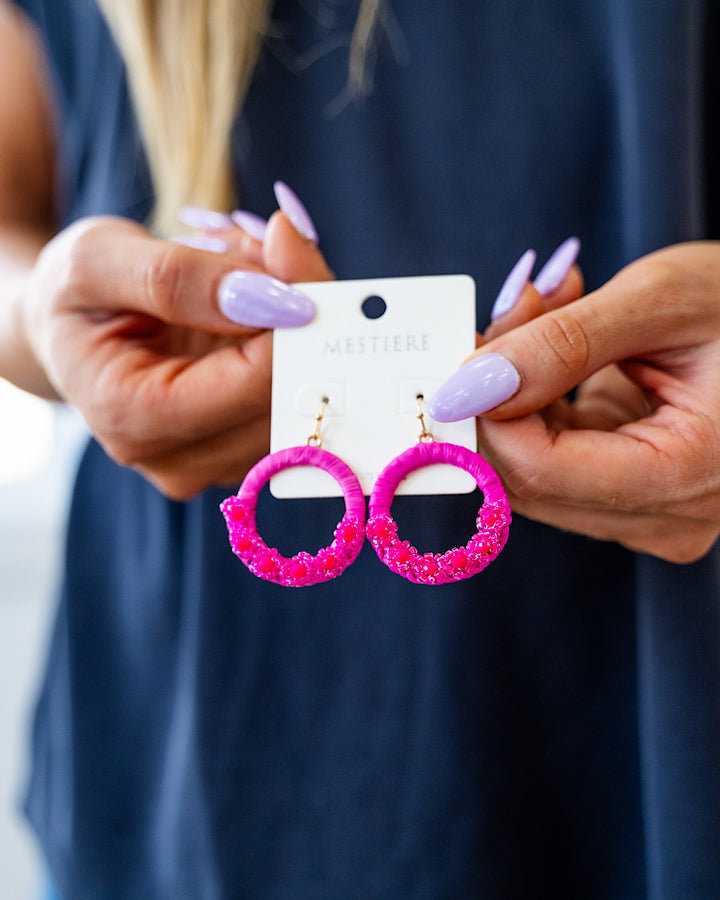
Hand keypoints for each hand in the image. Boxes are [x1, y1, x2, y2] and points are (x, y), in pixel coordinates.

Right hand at [22, 210, 332, 498]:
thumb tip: (272, 299)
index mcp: (132, 418)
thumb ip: (177, 278)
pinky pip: (296, 394)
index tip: (290, 248)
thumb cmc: (73, 295)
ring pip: (303, 394)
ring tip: (246, 267)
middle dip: (297, 310)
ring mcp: (216, 461)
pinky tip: (255, 299)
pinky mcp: (240, 447)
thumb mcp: (96, 261)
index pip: (251, 382)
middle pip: (288, 394)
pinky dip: (293, 337)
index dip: (289, 317)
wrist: (66, 330)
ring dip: (297, 320)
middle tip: (273, 241)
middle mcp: (179, 459)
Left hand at [430, 242, 719, 562]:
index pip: (540, 470)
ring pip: (532, 472)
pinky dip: (538, 402)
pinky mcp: (632, 495)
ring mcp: (649, 513)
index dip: (486, 411)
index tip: (464, 346)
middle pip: (528, 480)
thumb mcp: (661, 303)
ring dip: (516, 392)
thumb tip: (469, 385)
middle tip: (505, 314)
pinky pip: (553, 459)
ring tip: (546, 309)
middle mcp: (668, 517)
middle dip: (495, 397)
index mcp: (688, 477)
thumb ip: (561, 345)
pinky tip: (558, 343)